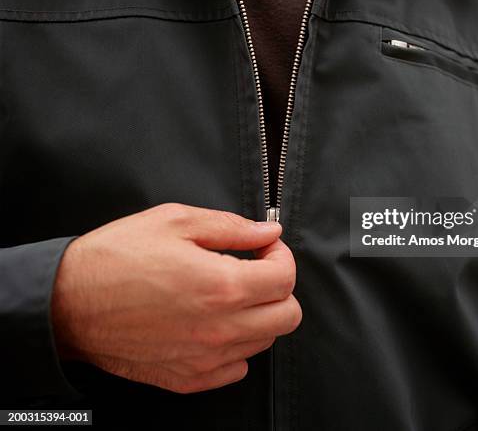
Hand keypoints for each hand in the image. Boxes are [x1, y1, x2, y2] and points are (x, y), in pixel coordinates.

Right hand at [51, 203, 300, 393]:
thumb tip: (269, 230)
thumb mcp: (175, 221)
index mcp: (221, 285)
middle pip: (287, 316)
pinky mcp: (187, 379)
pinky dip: (235, 344)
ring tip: (229, 293)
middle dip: (278, 287)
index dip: (280, 255)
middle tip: (253, 269)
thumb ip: (231, 226)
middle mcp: (220, 328)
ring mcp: (204, 358)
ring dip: (258, 314)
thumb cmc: (117, 257)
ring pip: (265, 341)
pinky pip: (236, 367)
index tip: (264, 247)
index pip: (285, 277)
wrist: (67, 303)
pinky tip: (213, 322)